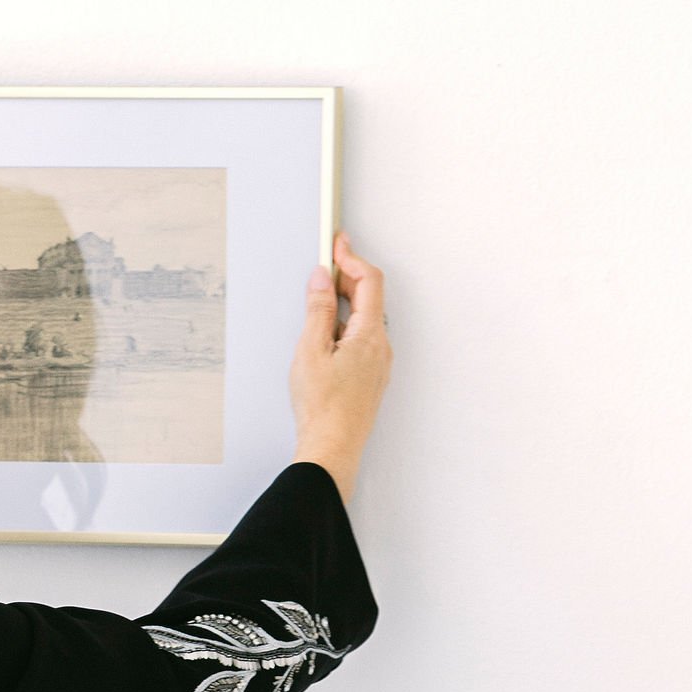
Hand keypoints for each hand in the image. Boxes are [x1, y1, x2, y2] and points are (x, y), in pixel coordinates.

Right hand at [289, 232, 390, 499]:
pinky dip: (344, 325)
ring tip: (316, 301)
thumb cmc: (322, 407)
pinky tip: (323, 335)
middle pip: (369, 298)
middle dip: (346, 276)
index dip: (352, 258)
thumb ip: (316, 310)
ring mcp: (377, 364)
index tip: (336, 243)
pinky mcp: (369, 377)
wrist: (332, 448)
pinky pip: (361, 339)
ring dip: (343, 302)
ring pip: (364, 319)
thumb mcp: (311, 350)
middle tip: (323, 265)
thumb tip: (321, 279)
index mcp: (370, 335)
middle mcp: (381, 347)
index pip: (369, 281)